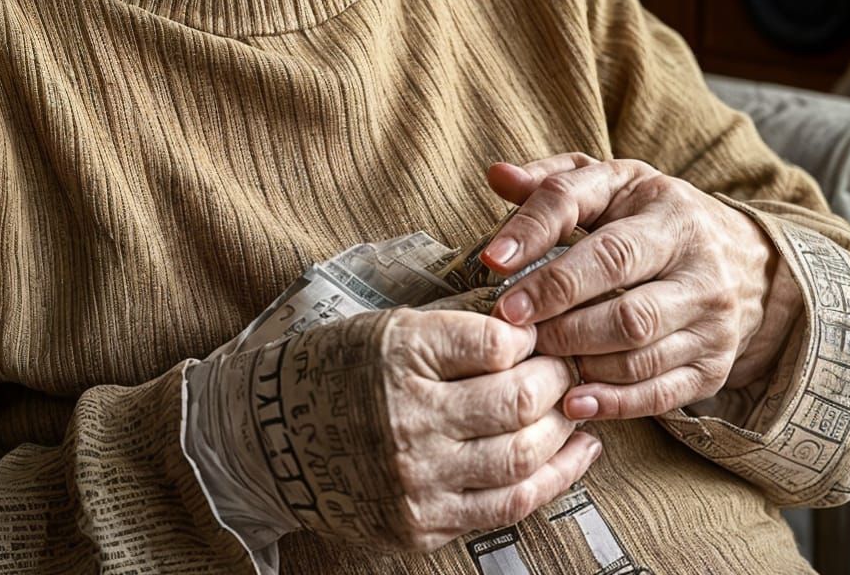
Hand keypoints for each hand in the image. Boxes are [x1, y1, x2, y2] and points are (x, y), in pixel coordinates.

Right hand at [188, 297, 601, 553]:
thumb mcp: (388, 326)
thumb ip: (457, 329)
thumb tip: (532, 325)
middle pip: (520, 401)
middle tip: (569, 364)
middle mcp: (409, 419)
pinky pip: (507, 507)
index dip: (532, 334)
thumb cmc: (338, 369)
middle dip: (559, 379)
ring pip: (522, 457)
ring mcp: (417, 479)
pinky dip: (553, 480)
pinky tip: (573, 455)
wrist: (272, 438)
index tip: (541, 330)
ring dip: (563, 431)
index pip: (497, 342)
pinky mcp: (421, 524)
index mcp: (400, 355)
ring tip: (577, 407)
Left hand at [478, 153, 802, 422]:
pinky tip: (572, 399)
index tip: (493, 261)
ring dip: (577, 356)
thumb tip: (497, 175)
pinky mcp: (715, 366)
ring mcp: (711, 320)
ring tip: (532, 355)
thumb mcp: (612, 184)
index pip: (599, 229)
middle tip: (507, 320)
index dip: (540, 240)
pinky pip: (660, 393)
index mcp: (667, 210)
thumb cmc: (654, 217)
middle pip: (622, 299)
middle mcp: (698, 265)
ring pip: (638, 349)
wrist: (749, 263)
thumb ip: (554, 181)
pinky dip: (612, 401)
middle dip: (556, 311)